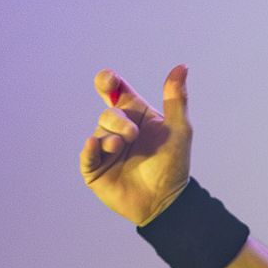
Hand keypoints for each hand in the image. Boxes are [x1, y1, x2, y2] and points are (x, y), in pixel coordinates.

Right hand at [79, 65, 191, 224]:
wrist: (166, 202)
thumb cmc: (174, 165)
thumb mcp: (179, 130)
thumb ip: (176, 99)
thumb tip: (182, 66)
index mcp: (135, 115)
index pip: (116, 90)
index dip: (108, 81)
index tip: (108, 81)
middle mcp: (118, 129)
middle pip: (108, 113)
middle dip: (118, 121)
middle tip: (133, 135)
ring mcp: (105, 149)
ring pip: (99, 132)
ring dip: (111, 138)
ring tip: (121, 148)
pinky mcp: (95, 169)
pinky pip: (86, 155)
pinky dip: (89, 149)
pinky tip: (95, 145)